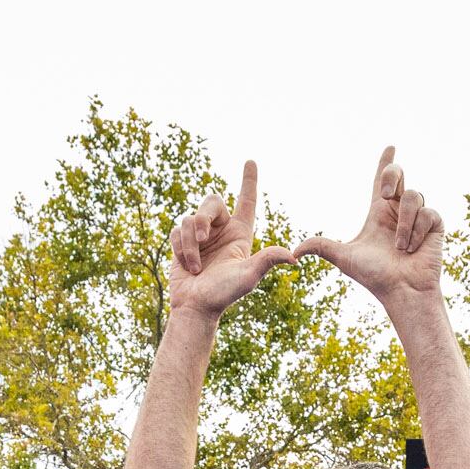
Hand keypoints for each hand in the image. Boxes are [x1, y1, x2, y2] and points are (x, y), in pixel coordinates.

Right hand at [165, 161, 299, 319]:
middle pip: (211, 202)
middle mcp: (221, 230)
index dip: (249, 181)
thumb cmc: (224, 294)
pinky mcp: (182, 243)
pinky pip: (176, 231)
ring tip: (196, 266)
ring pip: (190, 219)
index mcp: (240, 233)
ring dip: (190, 244)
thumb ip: (266, 261)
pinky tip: (187, 266)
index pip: (247, 201)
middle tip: (203, 237)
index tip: (251, 161)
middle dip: (204, 217)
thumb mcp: (248, 276)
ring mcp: (201, 236)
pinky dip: (180, 249)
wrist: (196, 307)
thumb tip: (293, 257)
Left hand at [295, 146, 444, 302]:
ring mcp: (418, 217)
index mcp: (379, 213)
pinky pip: (427, 213)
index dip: (385, 163)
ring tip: (399, 247)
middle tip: (384, 195)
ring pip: (413, 196)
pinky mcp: (435, 225)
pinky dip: (415, 232)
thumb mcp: (343, 258)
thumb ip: (321, 247)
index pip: (381, 181)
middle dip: (391, 175)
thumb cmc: (375, 276)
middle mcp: (398, 211)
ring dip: (403, 224)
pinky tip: (412, 249)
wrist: (401, 291)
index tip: (389, 147)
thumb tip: (293, 252)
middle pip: (398, 174)